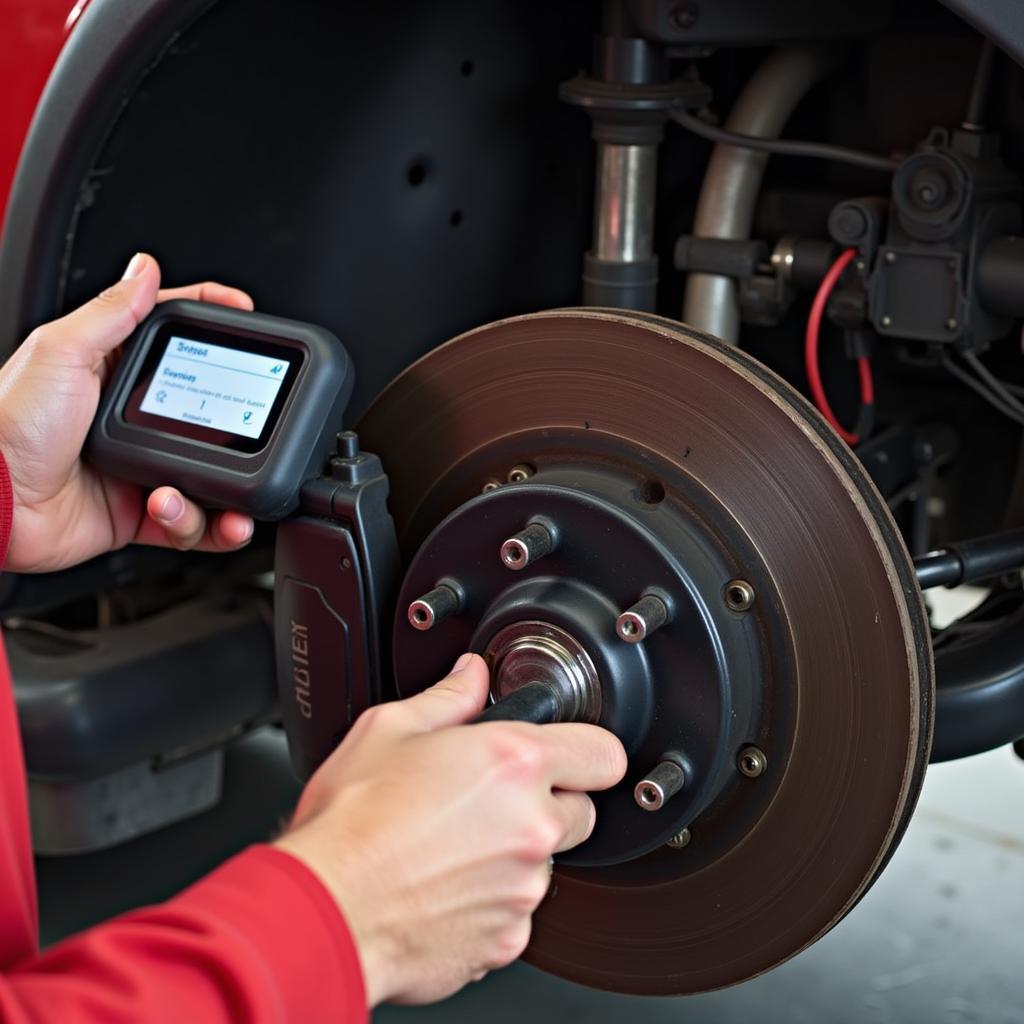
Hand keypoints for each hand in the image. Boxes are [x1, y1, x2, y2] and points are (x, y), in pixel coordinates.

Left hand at [0, 253, 256, 572]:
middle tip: (252, 427)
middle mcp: (130, 418)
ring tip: (187, 491)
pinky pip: (189, 522)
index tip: (245, 310)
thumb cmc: (7, 426)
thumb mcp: (60, 353)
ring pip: (208, 474)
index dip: (212, 318)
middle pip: (206, 410)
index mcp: (111, 370)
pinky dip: (199, 525)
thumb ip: (111, 313)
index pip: (173, 335)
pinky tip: (182, 513)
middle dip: (235, 423)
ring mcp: (139, 466)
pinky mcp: (138, 512)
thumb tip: (146, 270)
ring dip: (219, 490)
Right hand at [275, 654, 626, 1006]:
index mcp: (513, 763)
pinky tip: (442, 884)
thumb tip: (472, 674)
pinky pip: (514, 912)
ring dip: (514, 855)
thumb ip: (449, 696)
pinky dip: (489, 901)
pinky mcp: (506, 939)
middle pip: (581, 812)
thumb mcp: (390, 728)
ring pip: (543, 865)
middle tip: (489, 801)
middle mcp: (532, 826)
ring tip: (450, 846)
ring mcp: (523, 889)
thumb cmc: (351, 822)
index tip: (570, 756)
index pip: (604, 753)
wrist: (325, 908)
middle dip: (547, 803)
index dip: (588, 750)